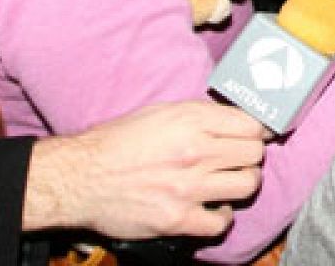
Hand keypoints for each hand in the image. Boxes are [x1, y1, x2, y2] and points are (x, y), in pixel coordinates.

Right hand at [22, 101, 266, 238]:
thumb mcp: (160, 112)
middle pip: (254, 154)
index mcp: (191, 120)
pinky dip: (222, 217)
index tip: (251, 137)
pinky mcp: (177, 218)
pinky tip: (213, 208)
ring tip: (229, 183)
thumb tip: (232, 121)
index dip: (255, 131)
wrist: (80, 177)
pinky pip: (221, 222)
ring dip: (243, 184)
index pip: (251, 125)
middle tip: (238, 160)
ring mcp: (188, 187)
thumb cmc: (117, 142)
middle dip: (250, 156)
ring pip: (248, 184)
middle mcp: (195, 151)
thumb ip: (199, 115)